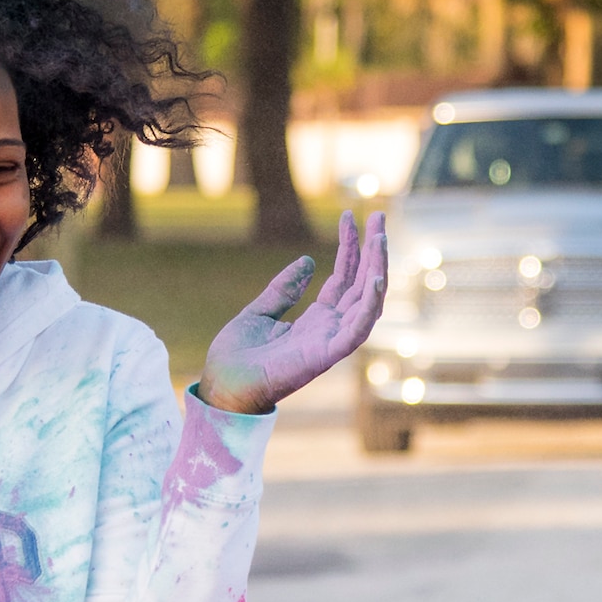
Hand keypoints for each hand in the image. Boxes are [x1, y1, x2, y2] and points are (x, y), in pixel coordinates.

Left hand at [198, 209, 387, 414]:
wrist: (221, 386)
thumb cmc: (237, 357)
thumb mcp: (259, 311)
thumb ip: (284, 288)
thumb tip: (308, 261)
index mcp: (315, 321)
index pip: (343, 278)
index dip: (350, 247)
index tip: (351, 216)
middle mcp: (329, 330)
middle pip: (361, 285)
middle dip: (373, 251)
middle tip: (379, 215)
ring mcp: (329, 343)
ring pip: (366, 303)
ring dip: (377, 270)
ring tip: (380, 238)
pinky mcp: (325, 357)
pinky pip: (356, 331)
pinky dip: (369, 306)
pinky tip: (375, 279)